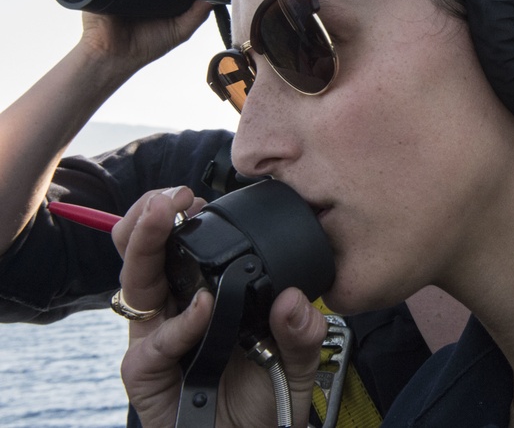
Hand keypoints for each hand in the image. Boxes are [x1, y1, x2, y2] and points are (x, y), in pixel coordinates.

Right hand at [113, 187, 328, 427]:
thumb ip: (301, 329)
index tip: (197, 194)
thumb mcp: (296, 357)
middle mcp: (173, 309)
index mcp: (202, 293)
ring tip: (167, 216)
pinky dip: (180, 324)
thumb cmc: (264, 395)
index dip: (182, 215)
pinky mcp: (146, 374)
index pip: (181, 244)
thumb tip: (296, 300)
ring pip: (135, 282)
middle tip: (172, 196)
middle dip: (150, 215)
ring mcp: (157, 338)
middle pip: (146, 252)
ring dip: (147, 243)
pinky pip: (155, 344)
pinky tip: (202, 309)